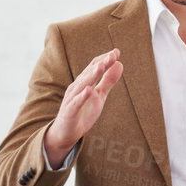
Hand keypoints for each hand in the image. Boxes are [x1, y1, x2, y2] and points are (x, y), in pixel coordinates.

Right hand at [43, 49, 124, 167]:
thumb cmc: (83, 112)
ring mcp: (71, 99)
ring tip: (101, 66)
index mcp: (84, 82)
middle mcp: (76, 87)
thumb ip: (108, 81)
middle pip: (89, 73)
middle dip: (101, 64)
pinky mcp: (69, 111)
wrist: (66, 133)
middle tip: (113, 55)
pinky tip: (89, 90)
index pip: (94, 66)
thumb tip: (120, 64)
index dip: (105, 59)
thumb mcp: (99, 96)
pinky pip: (76, 103)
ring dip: (91, 75)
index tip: (117, 52)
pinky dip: (82, 96)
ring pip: (82, 85)